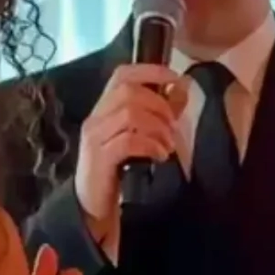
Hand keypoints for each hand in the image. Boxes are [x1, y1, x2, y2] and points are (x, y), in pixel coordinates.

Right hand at [75, 64, 187, 234]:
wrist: (92, 203)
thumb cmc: (118, 167)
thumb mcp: (138, 136)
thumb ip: (157, 113)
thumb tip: (181, 91)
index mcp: (104, 107)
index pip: (122, 74)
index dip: (151, 71)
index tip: (176, 79)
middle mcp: (95, 117)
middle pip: (129, 92)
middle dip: (159, 105)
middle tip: (173, 126)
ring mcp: (94, 136)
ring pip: (129, 114)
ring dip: (157, 127)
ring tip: (168, 145)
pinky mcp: (99, 157)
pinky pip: (128, 141)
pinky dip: (150, 145)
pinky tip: (160, 156)